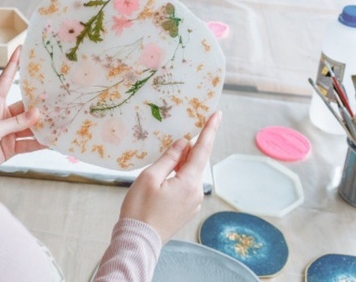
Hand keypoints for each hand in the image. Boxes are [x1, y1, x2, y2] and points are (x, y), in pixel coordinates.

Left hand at [0, 46, 45, 183]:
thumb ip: (16, 123)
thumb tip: (38, 113)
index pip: (5, 80)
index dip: (13, 65)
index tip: (21, 49)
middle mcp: (2, 116)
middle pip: (25, 107)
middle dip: (40, 105)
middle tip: (58, 99)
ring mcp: (7, 132)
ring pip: (30, 126)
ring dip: (43, 125)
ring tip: (61, 121)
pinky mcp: (11, 147)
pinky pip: (29, 143)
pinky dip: (40, 143)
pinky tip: (52, 140)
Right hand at [119, 110, 221, 242]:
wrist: (138, 241)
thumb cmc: (140, 209)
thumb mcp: (150, 177)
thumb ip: (169, 158)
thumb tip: (183, 143)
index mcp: (189, 182)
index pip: (202, 150)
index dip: (209, 130)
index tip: (217, 114)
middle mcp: (196, 193)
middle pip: (196, 161)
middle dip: (190, 146)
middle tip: (186, 127)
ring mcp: (192, 203)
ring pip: (190, 173)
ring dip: (182, 161)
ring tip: (169, 151)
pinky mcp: (186, 209)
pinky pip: (186, 184)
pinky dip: (179, 174)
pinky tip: (166, 172)